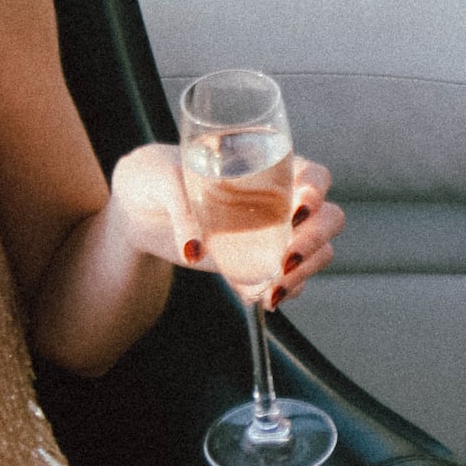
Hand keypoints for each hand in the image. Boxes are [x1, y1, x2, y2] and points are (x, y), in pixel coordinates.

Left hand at [107, 145, 343, 309]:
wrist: (136, 212)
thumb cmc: (152, 177)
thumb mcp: (159, 178)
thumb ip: (181, 206)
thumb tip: (196, 250)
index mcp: (270, 167)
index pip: (315, 175)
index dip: (318, 190)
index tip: (300, 207)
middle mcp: (283, 201)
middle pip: (329, 218)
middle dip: (317, 239)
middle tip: (287, 257)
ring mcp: (276, 235)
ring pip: (319, 253)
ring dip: (305, 272)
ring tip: (274, 288)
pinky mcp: (260, 265)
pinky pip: (292, 282)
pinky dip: (285, 292)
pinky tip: (262, 298)